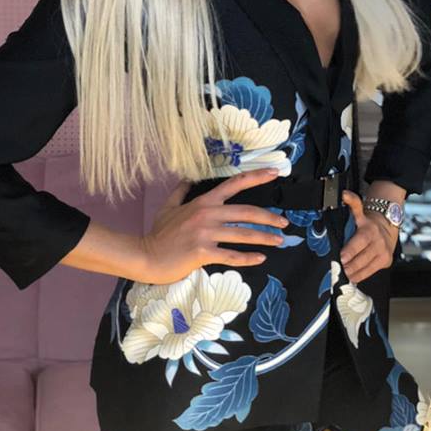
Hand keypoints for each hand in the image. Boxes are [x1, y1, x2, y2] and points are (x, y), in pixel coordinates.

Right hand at [140, 167, 288, 283]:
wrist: (146, 256)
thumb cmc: (158, 233)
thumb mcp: (168, 207)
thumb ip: (181, 191)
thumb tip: (188, 178)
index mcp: (203, 202)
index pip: (234, 184)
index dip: (256, 177)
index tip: (274, 172)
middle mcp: (207, 214)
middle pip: (246, 212)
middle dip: (269, 217)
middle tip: (284, 223)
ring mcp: (205, 233)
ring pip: (243, 233)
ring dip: (264, 238)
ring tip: (279, 241)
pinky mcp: (203, 252)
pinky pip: (232, 255)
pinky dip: (248, 258)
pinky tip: (260, 259)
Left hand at [339, 190, 399, 283]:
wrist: (388, 226)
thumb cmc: (368, 223)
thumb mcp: (360, 211)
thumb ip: (352, 203)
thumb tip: (344, 194)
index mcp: (369, 230)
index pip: (359, 242)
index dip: (349, 252)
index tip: (341, 258)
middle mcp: (378, 242)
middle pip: (361, 259)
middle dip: (348, 266)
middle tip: (337, 271)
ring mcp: (383, 253)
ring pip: (366, 268)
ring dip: (352, 273)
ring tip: (342, 276)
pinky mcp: (386, 262)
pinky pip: (370, 272)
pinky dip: (360, 276)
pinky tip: (351, 277)